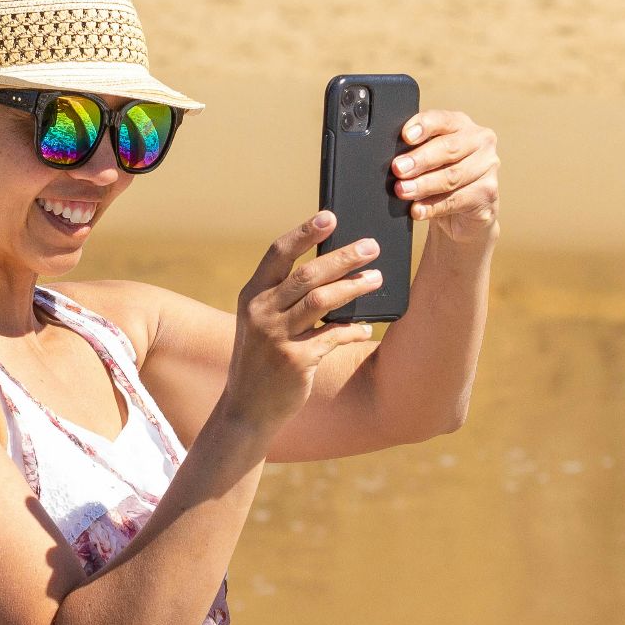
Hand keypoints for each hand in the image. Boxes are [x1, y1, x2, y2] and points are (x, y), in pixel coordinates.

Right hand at [220, 211, 378, 431]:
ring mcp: (276, 337)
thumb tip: (333, 269)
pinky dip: (353, 329)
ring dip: (354, 287)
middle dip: (343, 257)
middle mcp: (260, 312)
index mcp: (251, 295)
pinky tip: (366, 327)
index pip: (278, 253)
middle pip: (308, 274)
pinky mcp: (296, 361)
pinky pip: (333, 336)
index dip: (305, 233)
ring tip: (377, 279)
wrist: (247, 408)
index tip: (330, 216)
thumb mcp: (261, 322)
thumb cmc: (262, 358)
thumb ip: (285, 297)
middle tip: (372, 247)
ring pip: (322, 301)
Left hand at [392, 110, 499, 244]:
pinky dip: (433, 206)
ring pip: (452, 176)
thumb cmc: (440, 177)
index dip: (424, 126)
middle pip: (448, 148)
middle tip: (398, 169)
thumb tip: (393, 159)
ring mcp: (488, 168)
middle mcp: (480, 142)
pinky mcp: (488, 194)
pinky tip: (417, 210)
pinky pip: (456, 200)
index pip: (442, 119)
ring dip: (423, 185)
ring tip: (403, 191)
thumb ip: (415, 151)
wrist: (462, 214)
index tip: (406, 136)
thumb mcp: (428, 159)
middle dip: (420, 160)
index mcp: (461, 125)